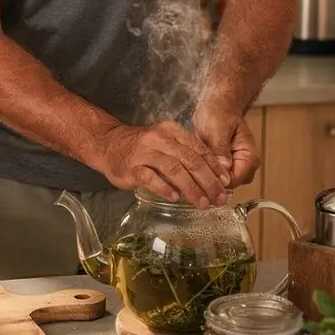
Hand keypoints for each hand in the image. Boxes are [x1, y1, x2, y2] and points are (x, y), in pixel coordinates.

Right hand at [95, 119, 231, 206]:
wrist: (108, 144)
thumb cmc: (142, 147)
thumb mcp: (166, 143)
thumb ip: (187, 154)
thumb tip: (216, 176)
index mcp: (172, 131)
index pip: (199, 149)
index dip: (215, 167)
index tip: (226, 183)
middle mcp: (159, 139)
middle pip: (190, 160)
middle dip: (208, 181)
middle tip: (218, 198)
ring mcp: (144, 153)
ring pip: (174, 169)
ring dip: (191, 188)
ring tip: (202, 203)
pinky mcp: (131, 167)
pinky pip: (150, 178)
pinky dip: (164, 188)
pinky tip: (175, 198)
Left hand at [194, 100, 258, 188]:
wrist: (217, 106)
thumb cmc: (219, 113)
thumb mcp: (218, 127)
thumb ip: (221, 148)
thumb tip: (224, 167)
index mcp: (249, 157)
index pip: (234, 180)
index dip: (216, 182)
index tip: (198, 179)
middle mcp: (245, 166)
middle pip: (227, 186)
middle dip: (209, 181)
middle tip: (190, 174)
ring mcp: (235, 167)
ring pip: (219, 183)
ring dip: (205, 178)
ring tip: (190, 168)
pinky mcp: (224, 167)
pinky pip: (214, 176)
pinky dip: (203, 173)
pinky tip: (191, 167)